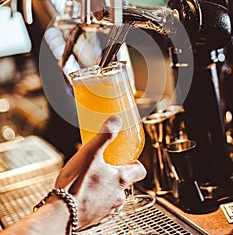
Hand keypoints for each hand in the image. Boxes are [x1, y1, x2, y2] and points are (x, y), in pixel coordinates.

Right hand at [55, 115, 146, 229]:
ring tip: (91, 176)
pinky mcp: (94, 216)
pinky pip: (99, 203)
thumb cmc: (75, 185)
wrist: (61, 214)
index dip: (136, 163)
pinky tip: (82, 189)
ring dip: (105, 184)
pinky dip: (94, 195)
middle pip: (125, 182)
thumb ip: (104, 136)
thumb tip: (116, 121)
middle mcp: (117, 196)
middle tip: (105, 164)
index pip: (140, 170)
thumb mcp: (91, 153)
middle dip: (117, 172)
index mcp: (120, 180)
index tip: (129, 158)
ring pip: (112, 193)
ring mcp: (106, 208)